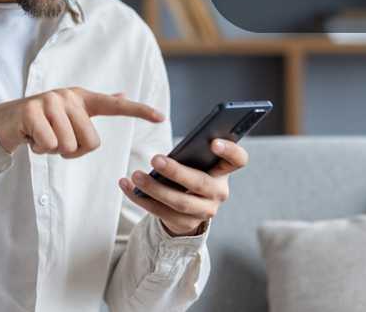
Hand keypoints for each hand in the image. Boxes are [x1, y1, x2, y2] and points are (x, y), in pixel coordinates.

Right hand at [0, 87, 163, 156]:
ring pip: (68, 146)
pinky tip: (31, 138)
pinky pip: (48, 145)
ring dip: (54, 151)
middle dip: (73, 151)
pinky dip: (39, 149)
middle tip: (56, 140)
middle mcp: (68, 96)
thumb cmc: (44, 121)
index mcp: (82, 98)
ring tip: (43, 137)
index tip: (161, 117)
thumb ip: (98, 104)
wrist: (6, 120)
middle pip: (90, 142)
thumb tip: (123, 94)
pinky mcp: (31, 111)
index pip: (114, 105)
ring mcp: (49, 101)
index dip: (138, 111)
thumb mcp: (71, 112)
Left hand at [119, 138, 248, 235]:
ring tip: (135, 176)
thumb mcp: (196, 162)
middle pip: (201, 184)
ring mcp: (204, 211)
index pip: (238, 160)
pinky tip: (127, 186)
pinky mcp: (185, 223)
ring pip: (179, 202)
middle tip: (155, 159)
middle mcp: (219, 193)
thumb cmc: (191, 172)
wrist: (189, 207)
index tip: (213, 142)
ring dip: (154, 189)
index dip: (229, 151)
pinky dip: (141, 198)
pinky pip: (161, 212)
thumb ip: (191, 154)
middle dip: (177, 172)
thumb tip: (169, 152)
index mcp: (224, 171)